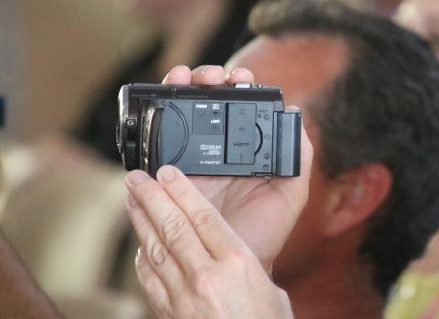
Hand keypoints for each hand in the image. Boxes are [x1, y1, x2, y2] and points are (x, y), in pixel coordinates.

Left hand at [125, 165, 293, 318]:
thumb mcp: (270, 288)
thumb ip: (247, 265)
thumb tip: (233, 251)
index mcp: (237, 263)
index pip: (203, 217)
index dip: (182, 191)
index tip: (167, 172)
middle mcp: (207, 277)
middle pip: (173, 227)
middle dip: (151, 198)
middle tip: (135, 178)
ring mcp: (185, 297)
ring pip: (155, 250)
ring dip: (140, 222)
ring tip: (130, 199)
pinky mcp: (171, 315)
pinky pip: (151, 281)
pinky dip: (143, 259)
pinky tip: (140, 246)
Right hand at [160, 65, 313, 268]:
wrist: (230, 266)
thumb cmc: (265, 232)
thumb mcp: (290, 194)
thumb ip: (299, 157)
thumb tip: (296, 115)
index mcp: (243, 150)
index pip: (238, 106)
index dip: (237, 85)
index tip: (240, 77)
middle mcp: (215, 150)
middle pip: (205, 102)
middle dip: (206, 78)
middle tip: (210, 76)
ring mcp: (188, 161)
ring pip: (178, 114)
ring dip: (178, 89)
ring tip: (182, 78)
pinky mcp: (164, 176)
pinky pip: (153, 145)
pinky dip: (152, 121)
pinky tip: (158, 108)